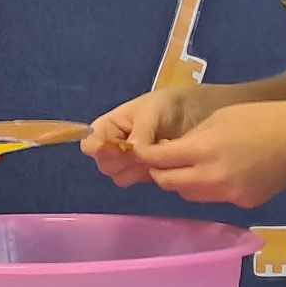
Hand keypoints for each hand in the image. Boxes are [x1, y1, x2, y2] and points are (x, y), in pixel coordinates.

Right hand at [82, 84, 218, 187]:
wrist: (196, 113)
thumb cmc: (167, 105)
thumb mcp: (152, 111)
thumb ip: (140, 131)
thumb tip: (131, 150)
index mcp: (108, 127)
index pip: (89, 145)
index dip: (99, 149)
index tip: (119, 146)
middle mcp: (113, 146)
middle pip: (105, 165)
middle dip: (124, 160)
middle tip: (145, 148)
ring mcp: (128, 162)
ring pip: (120, 177)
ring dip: (138, 168)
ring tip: (157, 151)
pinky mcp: (144, 172)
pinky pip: (138, 181)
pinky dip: (150, 173)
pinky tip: (163, 160)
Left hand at [131, 98, 285, 207]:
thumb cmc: (259, 117)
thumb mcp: (216, 119)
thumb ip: (189, 140)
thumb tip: (168, 154)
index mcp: (202, 150)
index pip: (158, 160)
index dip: (145, 156)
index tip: (139, 151)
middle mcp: (212, 178)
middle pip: (168, 184)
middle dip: (159, 172)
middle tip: (161, 161)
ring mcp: (229, 195)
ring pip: (190, 195)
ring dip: (183, 183)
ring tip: (190, 166)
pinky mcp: (244, 204)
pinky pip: (216, 198)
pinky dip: (211, 188)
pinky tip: (223, 173)